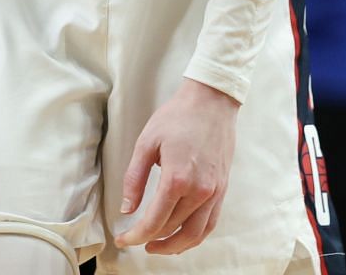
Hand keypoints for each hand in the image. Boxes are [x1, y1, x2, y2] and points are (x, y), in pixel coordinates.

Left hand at [115, 79, 238, 254]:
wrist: (212, 101)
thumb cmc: (178, 117)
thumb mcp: (146, 143)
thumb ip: (134, 179)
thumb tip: (127, 208)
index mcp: (177, 179)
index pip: (154, 221)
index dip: (135, 235)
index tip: (123, 239)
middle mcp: (199, 190)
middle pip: (172, 229)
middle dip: (150, 240)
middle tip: (134, 239)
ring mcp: (214, 192)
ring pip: (194, 234)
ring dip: (174, 245)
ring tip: (156, 246)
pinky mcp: (222, 188)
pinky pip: (210, 223)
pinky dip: (195, 236)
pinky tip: (181, 235)